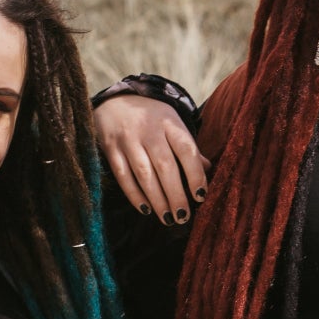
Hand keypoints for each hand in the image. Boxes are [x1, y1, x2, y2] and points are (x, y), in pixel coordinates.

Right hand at [95, 94, 209, 224]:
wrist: (115, 100)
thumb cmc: (151, 118)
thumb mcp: (172, 123)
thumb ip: (188, 147)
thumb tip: (208, 169)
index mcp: (170, 123)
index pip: (186, 150)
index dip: (196, 174)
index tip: (201, 196)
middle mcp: (149, 131)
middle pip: (165, 166)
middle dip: (176, 194)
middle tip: (183, 216)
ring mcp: (128, 139)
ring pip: (144, 174)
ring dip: (157, 199)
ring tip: (167, 218)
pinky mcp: (111, 148)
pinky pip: (123, 176)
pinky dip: (134, 195)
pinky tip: (146, 209)